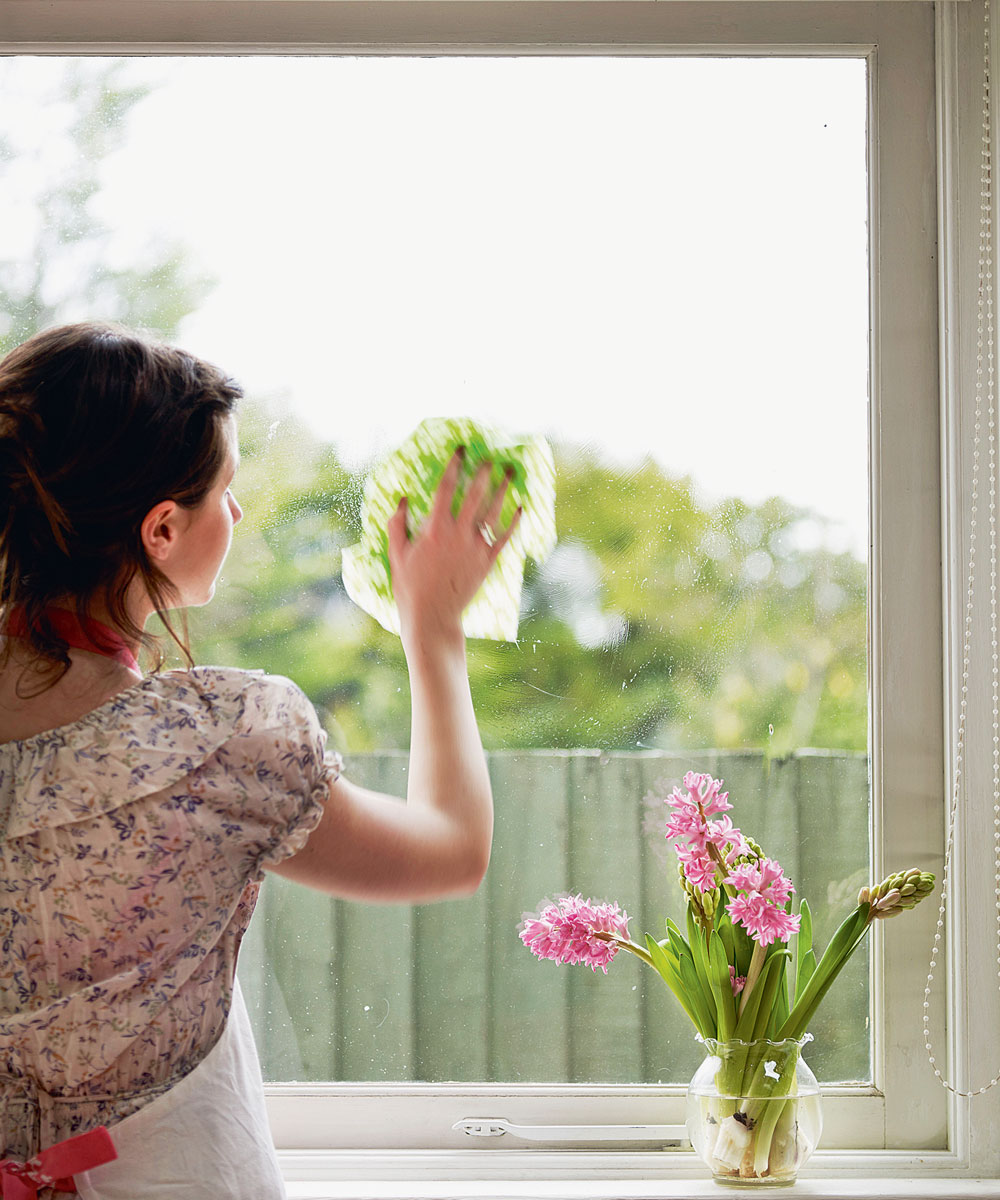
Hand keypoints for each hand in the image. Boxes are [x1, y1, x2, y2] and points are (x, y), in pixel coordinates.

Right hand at [387, 448, 520, 642]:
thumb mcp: (397, 554)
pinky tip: (521, 508)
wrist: (433, 616)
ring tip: (510, 473)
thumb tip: (401, 500)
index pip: (446, 488)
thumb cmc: (410, 587)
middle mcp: (458, 534)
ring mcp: (475, 548)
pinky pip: (504, 538)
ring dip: (503, 490)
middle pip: (474, 495)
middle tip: (490, 457)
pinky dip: (514, 522)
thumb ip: (397, 525)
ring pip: (493, 512)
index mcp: (434, 528)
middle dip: (483, 473)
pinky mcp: (487, 562)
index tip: (461, 450)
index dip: (455, 466)